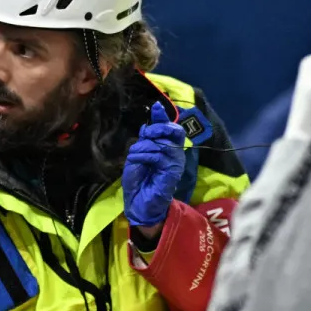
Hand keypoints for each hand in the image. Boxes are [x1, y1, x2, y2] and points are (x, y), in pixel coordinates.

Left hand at [121, 102, 187, 230]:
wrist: (138, 203)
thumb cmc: (138, 180)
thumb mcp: (138, 154)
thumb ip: (145, 139)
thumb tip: (147, 123)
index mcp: (168, 148)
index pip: (171, 128)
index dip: (163, 116)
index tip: (155, 107)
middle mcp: (175, 154)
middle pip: (175, 131)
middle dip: (159, 127)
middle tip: (146, 134)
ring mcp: (175, 162)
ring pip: (162, 143)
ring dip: (145, 146)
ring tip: (136, 156)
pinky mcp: (172, 171)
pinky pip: (159, 155)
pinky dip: (145, 155)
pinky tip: (138, 161)